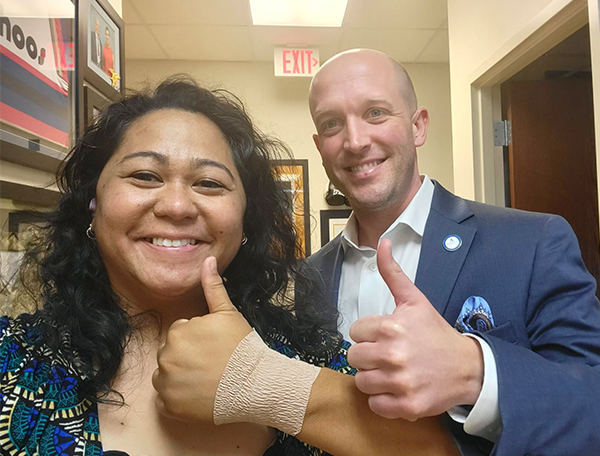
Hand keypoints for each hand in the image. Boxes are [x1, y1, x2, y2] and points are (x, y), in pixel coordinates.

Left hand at [152, 256, 251, 420]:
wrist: (255, 385)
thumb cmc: (243, 349)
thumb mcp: (228, 313)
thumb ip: (213, 286)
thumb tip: (208, 260)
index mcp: (178, 332)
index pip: (181, 333)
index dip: (199, 339)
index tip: (215, 347)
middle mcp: (166, 357)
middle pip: (172, 353)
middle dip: (188, 357)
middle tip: (213, 363)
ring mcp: (166, 383)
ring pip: (168, 375)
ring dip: (181, 377)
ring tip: (207, 379)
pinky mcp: (169, 406)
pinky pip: (166, 399)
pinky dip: (179, 398)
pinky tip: (200, 394)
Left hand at [347, 239, 483, 420]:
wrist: (467, 367)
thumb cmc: (436, 333)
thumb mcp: (415, 300)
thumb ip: (393, 273)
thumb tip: (382, 242)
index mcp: (391, 327)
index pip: (355, 333)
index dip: (368, 334)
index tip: (385, 336)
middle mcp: (393, 354)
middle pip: (353, 358)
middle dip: (368, 356)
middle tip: (388, 355)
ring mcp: (400, 382)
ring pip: (361, 383)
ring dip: (374, 379)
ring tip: (393, 372)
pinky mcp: (407, 406)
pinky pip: (375, 405)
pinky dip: (384, 400)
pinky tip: (398, 388)